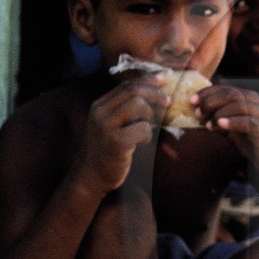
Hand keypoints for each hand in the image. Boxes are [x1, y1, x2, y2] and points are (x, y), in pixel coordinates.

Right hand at [73, 73, 168, 193]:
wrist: (91, 177)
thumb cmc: (107, 152)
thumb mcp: (112, 127)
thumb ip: (126, 112)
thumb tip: (156, 97)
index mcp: (99, 106)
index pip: (126, 85)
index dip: (147, 81)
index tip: (162, 81)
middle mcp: (100, 113)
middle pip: (133, 91)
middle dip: (155, 94)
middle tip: (167, 102)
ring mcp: (106, 126)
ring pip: (138, 105)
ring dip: (152, 114)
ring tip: (151, 126)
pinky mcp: (116, 142)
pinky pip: (142, 129)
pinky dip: (148, 134)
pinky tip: (143, 142)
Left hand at [194, 84, 258, 175]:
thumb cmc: (257, 145)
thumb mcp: (237, 129)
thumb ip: (224, 119)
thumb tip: (200, 114)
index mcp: (251, 100)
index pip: (226, 89)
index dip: (208, 92)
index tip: (192, 100)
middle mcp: (258, 103)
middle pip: (231, 94)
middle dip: (210, 101)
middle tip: (197, 113)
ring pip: (238, 105)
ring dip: (219, 113)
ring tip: (207, 124)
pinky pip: (247, 121)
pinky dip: (232, 121)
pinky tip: (219, 125)